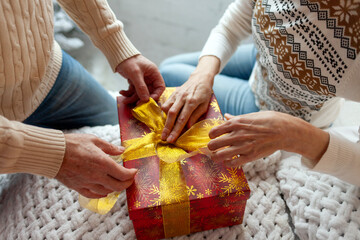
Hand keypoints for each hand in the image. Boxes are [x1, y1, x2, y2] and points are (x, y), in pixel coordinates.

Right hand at [56, 133, 136, 197]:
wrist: (52, 153)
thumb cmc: (73, 144)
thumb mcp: (94, 140)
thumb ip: (110, 147)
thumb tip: (122, 150)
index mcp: (103, 163)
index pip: (123, 175)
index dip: (131, 174)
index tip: (134, 171)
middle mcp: (97, 176)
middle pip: (118, 186)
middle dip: (127, 183)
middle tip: (130, 178)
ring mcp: (88, 183)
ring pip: (107, 192)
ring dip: (115, 188)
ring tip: (118, 182)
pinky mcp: (78, 188)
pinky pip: (94, 195)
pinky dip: (102, 194)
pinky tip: (105, 190)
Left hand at [116, 55, 164, 103]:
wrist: (118, 55)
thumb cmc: (129, 60)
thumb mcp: (135, 74)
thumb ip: (141, 87)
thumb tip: (146, 99)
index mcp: (154, 73)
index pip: (160, 87)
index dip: (156, 95)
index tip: (149, 101)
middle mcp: (149, 78)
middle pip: (149, 92)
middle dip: (142, 98)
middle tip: (136, 104)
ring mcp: (142, 81)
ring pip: (140, 93)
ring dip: (132, 97)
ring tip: (125, 100)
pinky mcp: (135, 82)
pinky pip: (133, 91)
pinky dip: (128, 93)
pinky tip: (122, 92)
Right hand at [161, 56, 219, 142]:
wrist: (200, 78)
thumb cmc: (205, 93)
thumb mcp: (205, 105)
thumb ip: (196, 115)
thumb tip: (187, 126)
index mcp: (192, 102)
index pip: (182, 119)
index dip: (176, 130)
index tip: (172, 139)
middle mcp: (183, 98)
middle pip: (172, 115)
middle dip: (167, 128)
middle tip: (164, 138)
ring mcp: (176, 95)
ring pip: (167, 109)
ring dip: (164, 121)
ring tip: (164, 131)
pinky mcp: (173, 93)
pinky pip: (165, 103)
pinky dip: (164, 112)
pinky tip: (166, 119)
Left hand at [208, 111, 329, 166]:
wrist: (284, 130)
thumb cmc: (267, 120)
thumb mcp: (250, 116)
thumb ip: (236, 118)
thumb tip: (226, 116)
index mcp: (236, 123)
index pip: (214, 131)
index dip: (211, 135)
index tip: (212, 137)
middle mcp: (237, 135)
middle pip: (214, 144)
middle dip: (211, 147)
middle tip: (212, 148)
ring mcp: (243, 147)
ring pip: (220, 156)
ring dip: (215, 157)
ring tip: (216, 157)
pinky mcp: (250, 156)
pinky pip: (233, 163)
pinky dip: (228, 164)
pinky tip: (228, 162)